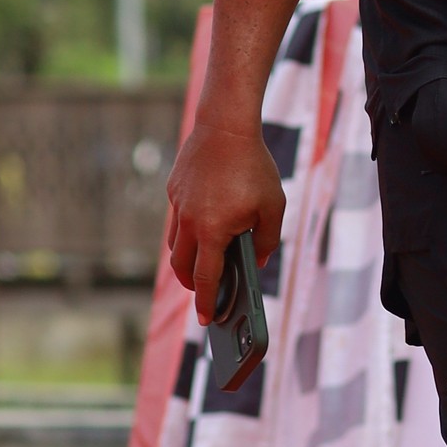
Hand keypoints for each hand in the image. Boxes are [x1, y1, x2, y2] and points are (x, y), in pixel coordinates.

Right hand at [165, 117, 285, 322]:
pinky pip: (178, 219)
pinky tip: (204, 225)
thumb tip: (258, 262)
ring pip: (175, 245)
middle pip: (182, 268)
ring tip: (204, 264)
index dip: (207, 302)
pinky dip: (188, 230)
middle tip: (206, 292)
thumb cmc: (254, 167)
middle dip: (194, 285)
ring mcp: (178, 206)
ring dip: (187, 260)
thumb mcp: (272, 207)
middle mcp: (189, 222)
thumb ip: (267, 240)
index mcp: (213, 231)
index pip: (207, 279)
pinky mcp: (174, 190)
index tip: (206, 320)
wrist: (225, 126)